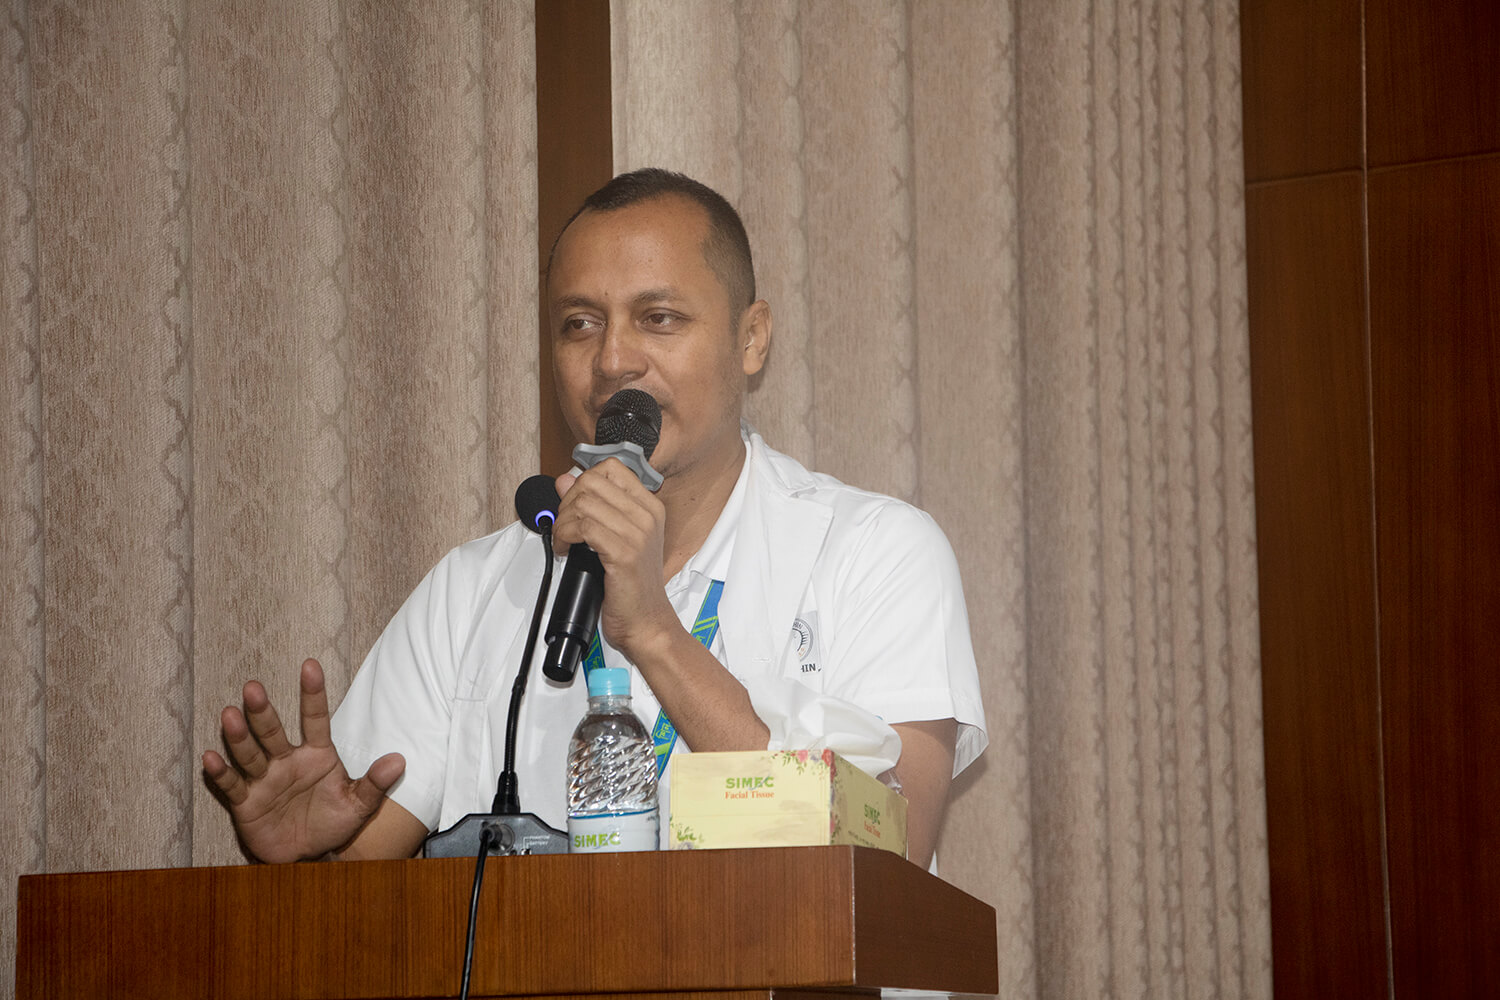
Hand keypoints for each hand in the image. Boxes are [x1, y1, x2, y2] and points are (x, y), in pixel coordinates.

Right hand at [203, 658, 404, 862]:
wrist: (308, 858)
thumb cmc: (332, 823)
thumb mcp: (358, 806)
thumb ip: (375, 784)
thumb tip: (399, 761)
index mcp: (317, 755)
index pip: (315, 719)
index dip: (313, 694)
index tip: (310, 665)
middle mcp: (287, 761)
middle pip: (273, 731)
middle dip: (263, 711)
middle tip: (253, 687)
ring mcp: (264, 779)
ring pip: (250, 753)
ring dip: (239, 736)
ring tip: (229, 714)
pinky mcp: (245, 802)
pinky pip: (231, 785)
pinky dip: (221, 773)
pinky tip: (210, 757)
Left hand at [553, 459, 680, 659]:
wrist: (647, 622)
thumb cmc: (632, 586)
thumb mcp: (615, 538)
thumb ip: (592, 506)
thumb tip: (564, 480)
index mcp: (650, 507)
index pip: (610, 468)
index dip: (582, 482)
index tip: (574, 505)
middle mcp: (647, 515)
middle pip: (592, 482)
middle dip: (567, 503)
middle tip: (565, 527)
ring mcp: (638, 533)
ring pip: (583, 503)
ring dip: (562, 522)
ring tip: (563, 541)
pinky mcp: (624, 553)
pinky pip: (583, 527)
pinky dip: (564, 536)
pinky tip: (564, 550)